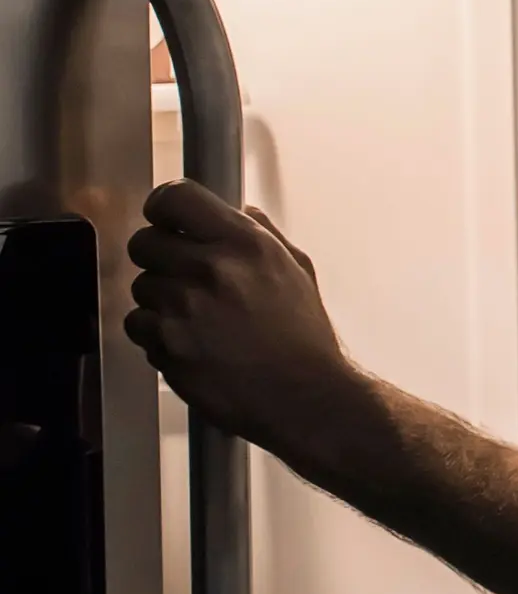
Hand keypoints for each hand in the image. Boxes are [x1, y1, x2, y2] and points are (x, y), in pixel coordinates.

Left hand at [125, 182, 357, 461]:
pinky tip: (188, 340)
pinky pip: (137, 324)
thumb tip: (243, 210)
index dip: (164, 206)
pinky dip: (155, 333)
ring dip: (159, 298)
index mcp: (245, 243)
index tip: (165, 217)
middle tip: (181, 274)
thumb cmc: (304, 338)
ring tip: (195, 317)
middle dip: (159, 256)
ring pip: (140, 286)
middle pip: (144, 241)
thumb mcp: (298, 271)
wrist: (303, 395)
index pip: (176, 198)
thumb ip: (266, 235)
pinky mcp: (166, 344)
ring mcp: (184, 308)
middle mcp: (211, 268)